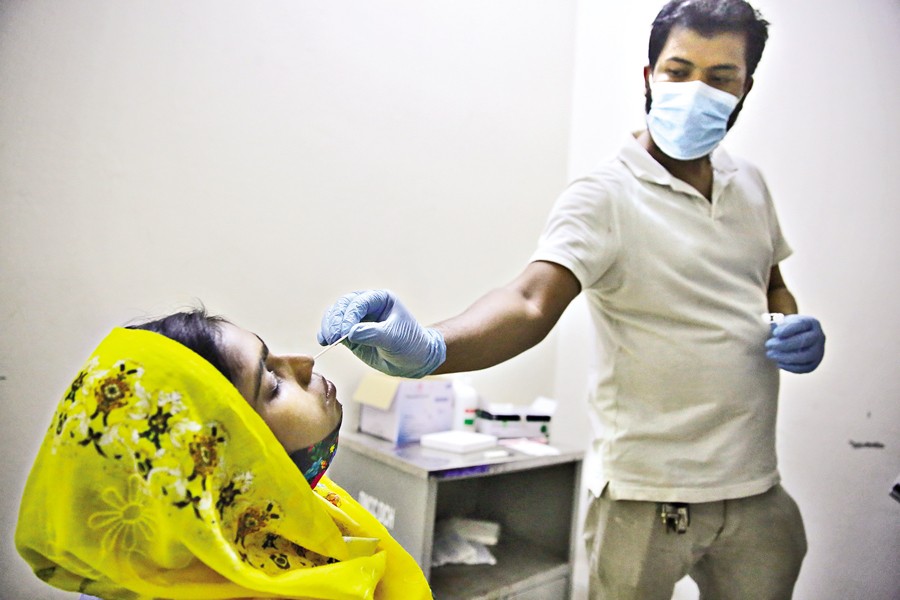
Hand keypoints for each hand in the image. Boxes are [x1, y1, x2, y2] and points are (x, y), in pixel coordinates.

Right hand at [317, 290, 445, 378]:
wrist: (414, 360)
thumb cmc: (410, 344)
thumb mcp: (395, 338)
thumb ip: (373, 334)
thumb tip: (350, 333)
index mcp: (380, 299)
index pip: (359, 302)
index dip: (349, 316)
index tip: (344, 333)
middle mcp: (367, 305)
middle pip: (343, 306)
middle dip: (336, 320)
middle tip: (334, 337)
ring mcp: (358, 319)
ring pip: (335, 316)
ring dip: (328, 326)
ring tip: (327, 340)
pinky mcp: (351, 333)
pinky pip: (335, 330)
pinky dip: (327, 334)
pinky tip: (324, 341)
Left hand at [765, 314, 824, 373]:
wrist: (796, 339)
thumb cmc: (786, 328)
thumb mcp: (783, 321)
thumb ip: (778, 323)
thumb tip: (773, 326)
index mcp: (811, 322)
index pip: (802, 325)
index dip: (788, 329)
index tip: (775, 333)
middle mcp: (819, 336)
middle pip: (804, 340)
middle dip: (784, 344)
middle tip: (768, 344)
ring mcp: (819, 350)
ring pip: (805, 356)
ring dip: (785, 357)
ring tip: (770, 354)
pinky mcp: (815, 363)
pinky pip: (805, 367)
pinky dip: (791, 367)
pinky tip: (778, 363)